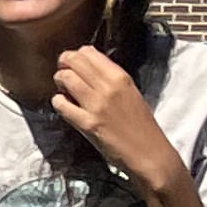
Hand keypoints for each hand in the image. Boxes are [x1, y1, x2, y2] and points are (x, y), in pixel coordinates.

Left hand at [49, 46, 186, 204]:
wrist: (148, 154)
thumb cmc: (141, 125)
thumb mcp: (130, 93)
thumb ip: (110, 79)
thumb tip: (86, 68)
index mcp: (121, 77)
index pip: (89, 52)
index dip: (77, 55)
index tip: (73, 62)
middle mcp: (108, 87)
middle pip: (74, 61)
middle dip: (64, 64)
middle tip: (63, 72)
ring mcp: (97, 105)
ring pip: (65, 78)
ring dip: (60, 81)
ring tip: (63, 89)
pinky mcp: (87, 123)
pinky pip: (62, 104)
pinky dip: (58, 102)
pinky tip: (64, 105)